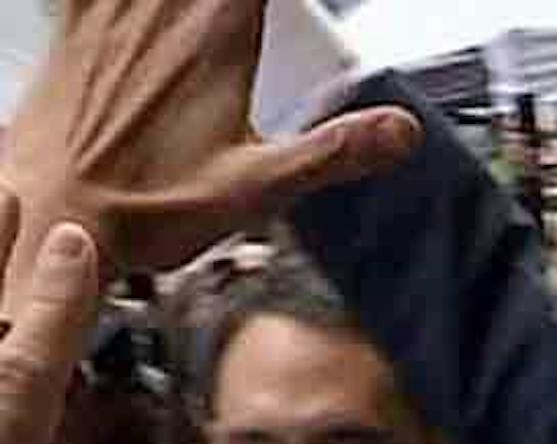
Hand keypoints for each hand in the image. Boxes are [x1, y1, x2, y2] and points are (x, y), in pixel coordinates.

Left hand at [0, 0, 420, 294]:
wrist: (57, 212)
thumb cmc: (147, 208)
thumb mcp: (260, 189)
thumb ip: (334, 152)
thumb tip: (403, 132)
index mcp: (216, 34)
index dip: (301, 4)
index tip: (310, 12)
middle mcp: (162, 10)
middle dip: (243, 1)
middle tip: (276, 15)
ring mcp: (113, 11)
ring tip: (215, 10)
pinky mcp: (75, 25)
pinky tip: (147, 10)